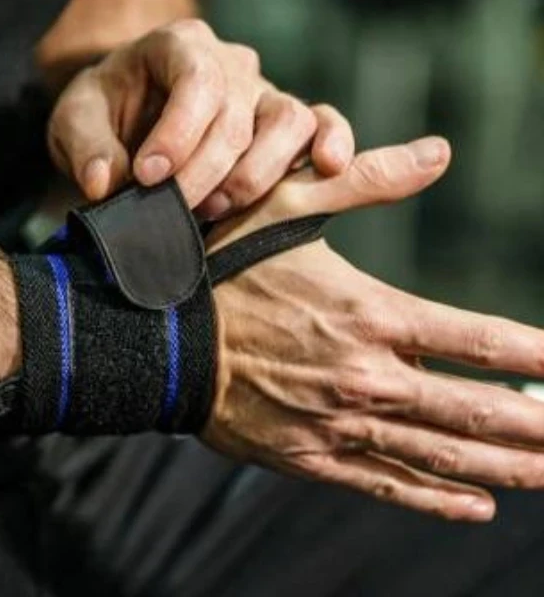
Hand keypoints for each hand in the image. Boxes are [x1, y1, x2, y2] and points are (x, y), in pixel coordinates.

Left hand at [47, 19, 354, 219]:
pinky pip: (323, 122)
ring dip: (254, 176)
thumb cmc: (104, 114)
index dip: (177, 135)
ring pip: (288, 122)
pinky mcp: (284, 124)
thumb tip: (105, 183)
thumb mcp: (75, 122)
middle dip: (203, 173)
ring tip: (215, 208)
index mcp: (179, 46)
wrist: (126, 123)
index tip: (147, 177)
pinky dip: (334, 142)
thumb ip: (86, 148)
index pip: (196, 81)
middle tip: (172, 210)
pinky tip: (328, 167)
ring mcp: (262, 91)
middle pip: (237, 117)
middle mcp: (230, 63)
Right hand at [204, 136, 543, 521]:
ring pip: (440, 453)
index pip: (479, 339)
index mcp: (371, 314)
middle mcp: (366, 377)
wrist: (153, 335)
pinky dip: (433, 498)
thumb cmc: (218, 265)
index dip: (536, 356)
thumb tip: (439, 153)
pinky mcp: (307, 456)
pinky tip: (478, 506)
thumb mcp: (287, 203)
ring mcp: (338, 423)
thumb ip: (368, 181)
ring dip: (506, 466)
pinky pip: (383, 484)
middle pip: (476, 409)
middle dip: (537, 424)